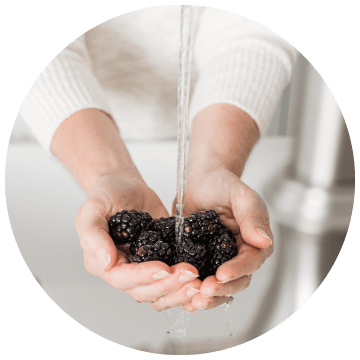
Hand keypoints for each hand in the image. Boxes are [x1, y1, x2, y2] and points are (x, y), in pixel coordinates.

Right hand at [75, 172, 200, 308]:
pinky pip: (173, 279)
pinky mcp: (163, 260)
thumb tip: (105, 262)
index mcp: (103, 263)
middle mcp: (125, 270)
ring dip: (180, 290)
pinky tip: (203, 279)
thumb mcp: (93, 208)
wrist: (126, 186)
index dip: (143, 277)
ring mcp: (145, 267)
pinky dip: (186, 283)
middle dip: (168, 285)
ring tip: (199, 282)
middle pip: (145, 291)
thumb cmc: (107, 195)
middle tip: (190, 274)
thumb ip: (93, 234)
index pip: (122, 279)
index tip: (164, 269)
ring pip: (161, 292)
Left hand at [174, 168, 272, 311]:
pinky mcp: (201, 261)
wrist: (200, 182)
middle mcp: (238, 254)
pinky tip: (182, 296)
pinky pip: (199, 279)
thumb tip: (264, 240)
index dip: (237, 270)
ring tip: (192, 302)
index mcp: (253, 240)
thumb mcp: (239, 195)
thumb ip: (252, 215)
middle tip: (203, 292)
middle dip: (221, 289)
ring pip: (218, 285)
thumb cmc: (222, 184)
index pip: (251, 261)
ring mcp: (219, 259)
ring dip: (207, 296)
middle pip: (236, 280)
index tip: (221, 275)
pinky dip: (192, 289)